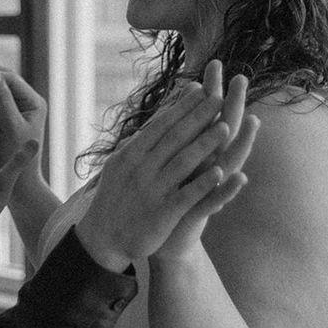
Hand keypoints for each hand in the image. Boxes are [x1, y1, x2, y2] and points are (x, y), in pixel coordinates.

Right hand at [0, 59, 46, 165]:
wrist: (21, 184)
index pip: (11, 80)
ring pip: (0, 88)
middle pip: (6, 79)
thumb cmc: (18, 158)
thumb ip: (1, 100)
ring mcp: (20, 110)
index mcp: (34, 103)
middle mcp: (29, 104)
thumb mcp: (9, 127)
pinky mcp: (10, 119)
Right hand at [76, 60, 255, 271]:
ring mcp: (152, 190)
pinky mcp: (162, 214)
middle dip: (198, 116)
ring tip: (226, 127)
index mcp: (132, 154)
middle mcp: (141, 168)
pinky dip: (203, 183)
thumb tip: (149, 123)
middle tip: (219, 96)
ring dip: (205, 144)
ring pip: (183, 162)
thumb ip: (136, 145)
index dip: (182, 106)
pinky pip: (186, 195)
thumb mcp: (119, 166)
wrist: (102, 239)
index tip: (201, 89)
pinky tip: (220, 172)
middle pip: (174, 137)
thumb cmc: (114, 198)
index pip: (161, 124)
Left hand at [155, 69, 259, 263]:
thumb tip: (170, 104)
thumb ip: (172, 133)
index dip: (209, 90)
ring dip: (241, 142)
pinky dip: (229, 189)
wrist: (160, 236)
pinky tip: (240, 176)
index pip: (204, 114)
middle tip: (241, 78)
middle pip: (222, 130)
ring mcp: (207, 187)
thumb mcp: (168, 159)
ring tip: (252, 120)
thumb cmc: (165, 195)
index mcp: (193, 151)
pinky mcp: (202, 210)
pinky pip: (218, 198)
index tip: (214, 63)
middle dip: (232, 105)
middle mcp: (205, 165)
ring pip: (228, 161)